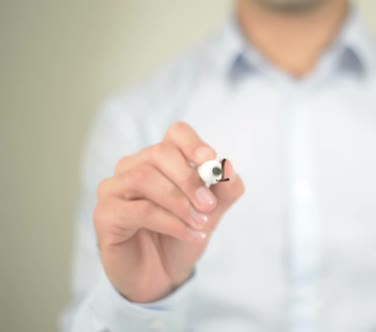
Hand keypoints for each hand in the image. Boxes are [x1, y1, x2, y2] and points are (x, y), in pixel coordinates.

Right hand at [93, 122, 244, 302]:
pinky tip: (189, 234)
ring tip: (200, 224)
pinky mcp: (105, 214)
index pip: (176, 134)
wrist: (162, 275)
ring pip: (144, 179)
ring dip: (179, 202)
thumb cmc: (182, 234)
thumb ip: (224, 190)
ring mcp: (114, 189)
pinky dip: (170, 222)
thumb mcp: (211, 212)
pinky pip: (138, 210)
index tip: (210, 160)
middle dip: (189, 179)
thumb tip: (228, 167)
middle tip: (208, 205)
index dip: (192, 143)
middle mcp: (133, 167)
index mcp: (161, 160)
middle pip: (159, 153)